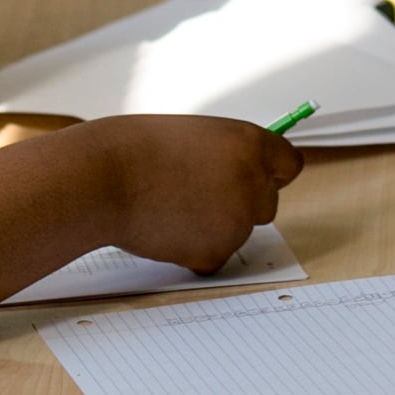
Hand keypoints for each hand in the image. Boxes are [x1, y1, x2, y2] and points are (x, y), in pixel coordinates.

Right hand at [87, 116, 303, 273]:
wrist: (104, 178)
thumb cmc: (137, 150)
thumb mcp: (195, 137)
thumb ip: (227, 155)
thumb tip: (245, 176)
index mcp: (249, 143)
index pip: (289, 163)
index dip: (273, 174)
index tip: (265, 180)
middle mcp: (253, 180)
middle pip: (268, 204)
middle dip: (241, 205)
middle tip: (200, 198)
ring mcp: (237, 219)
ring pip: (238, 232)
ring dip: (213, 228)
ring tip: (170, 207)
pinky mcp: (217, 252)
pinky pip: (213, 257)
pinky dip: (193, 250)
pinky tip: (165, 229)